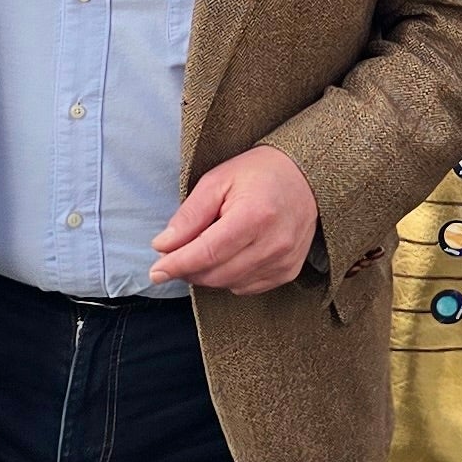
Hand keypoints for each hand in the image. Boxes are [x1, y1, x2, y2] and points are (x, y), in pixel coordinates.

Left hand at [147, 145, 320, 294]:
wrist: (306, 176)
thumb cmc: (258, 174)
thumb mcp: (216, 181)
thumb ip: (189, 215)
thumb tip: (163, 246)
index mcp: (254, 216)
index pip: (206, 253)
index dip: (177, 265)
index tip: (155, 271)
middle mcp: (273, 243)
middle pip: (215, 274)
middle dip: (188, 270)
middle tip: (174, 256)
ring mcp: (284, 260)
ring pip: (228, 284)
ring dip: (207, 274)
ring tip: (205, 248)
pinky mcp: (288, 271)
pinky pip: (246, 287)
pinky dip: (229, 277)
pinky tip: (229, 255)